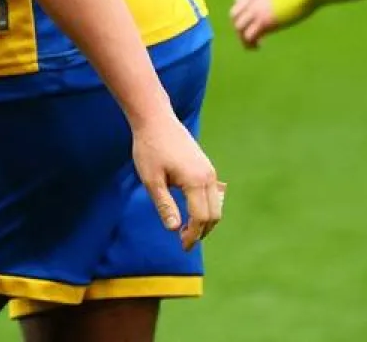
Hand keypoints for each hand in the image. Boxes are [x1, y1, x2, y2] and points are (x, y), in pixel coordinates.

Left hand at [131, 116, 223, 249]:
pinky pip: (213, 194)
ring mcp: (210, 171)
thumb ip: (164, 204)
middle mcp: (209, 177)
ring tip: (188, 230)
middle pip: (214, 215)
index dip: (193, 235)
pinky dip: (206, 208)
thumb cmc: (149, 148)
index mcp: (196, 181)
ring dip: (205, 221)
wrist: (156, 120)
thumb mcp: (151, 179)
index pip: (201, 218)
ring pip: (216, 205)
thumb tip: (175, 229)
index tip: (182, 246)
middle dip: (202, 231)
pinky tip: (192, 213)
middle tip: (184, 242)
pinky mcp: (207, 167)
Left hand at [230, 0, 312, 49]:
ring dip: (243, 37)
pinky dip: (251, 43)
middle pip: (235, 15)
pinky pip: (249, 36)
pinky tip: (260, 46)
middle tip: (250, 33)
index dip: (243, 11)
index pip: (238, 0)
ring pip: (239, 27)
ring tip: (252, 45)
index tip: (252, 19)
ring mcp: (256, 11)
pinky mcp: (264, 22)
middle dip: (240, 25)